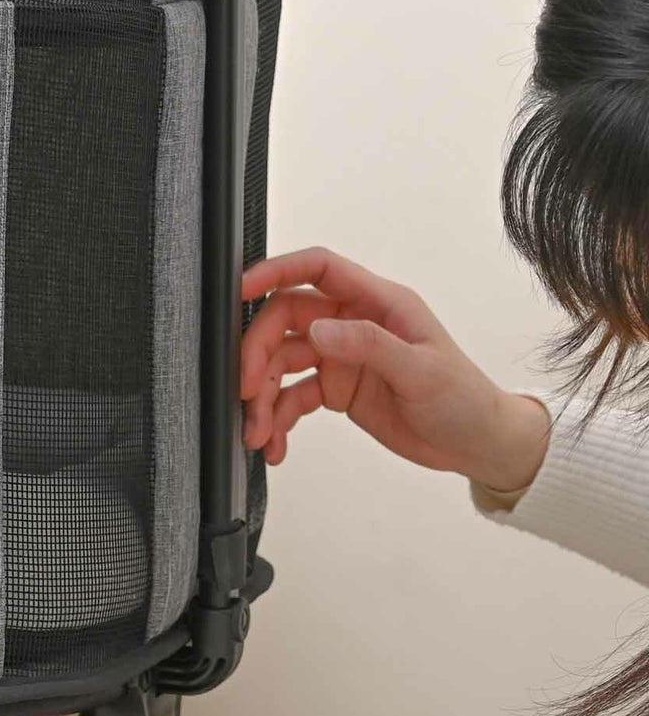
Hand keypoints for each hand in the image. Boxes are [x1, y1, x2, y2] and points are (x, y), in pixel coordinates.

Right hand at [241, 247, 551, 491]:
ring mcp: (340, 357)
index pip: (319, 270)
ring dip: (262, 399)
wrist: (474, 442)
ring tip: (259, 434)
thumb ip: (369, 345)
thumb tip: (319, 329)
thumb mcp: (421, 370)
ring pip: (281, 365)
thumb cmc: (462, 398)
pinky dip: (278, 422)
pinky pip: (291, 399)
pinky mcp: (334, 390)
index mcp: (378, 304)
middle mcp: (353, 324)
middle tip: (248, 393)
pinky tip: (276, 445)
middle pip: (285, 322)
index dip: (277, 272)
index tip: (241, 290)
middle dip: (259, 357)